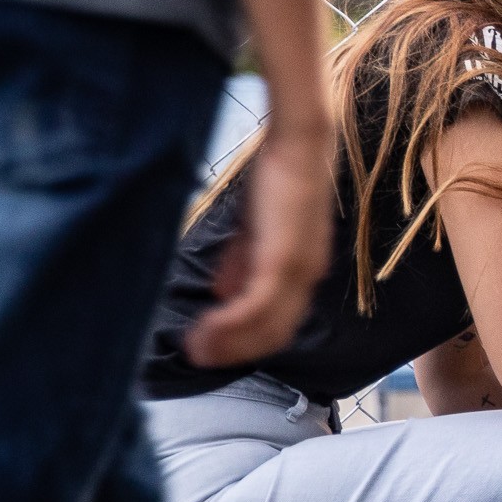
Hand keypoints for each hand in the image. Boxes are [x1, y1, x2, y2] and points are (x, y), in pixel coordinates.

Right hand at [182, 125, 330, 367]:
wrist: (296, 146)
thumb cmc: (276, 180)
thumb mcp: (254, 229)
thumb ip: (242, 262)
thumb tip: (224, 295)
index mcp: (302, 269)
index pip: (278, 320)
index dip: (245, 339)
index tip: (211, 344)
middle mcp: (307, 275)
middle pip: (273, 333)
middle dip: (234, 349)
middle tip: (196, 355)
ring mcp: (299, 270)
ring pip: (265, 326)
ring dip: (228, 343)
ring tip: (194, 349)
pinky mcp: (284, 260)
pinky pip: (257, 306)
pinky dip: (230, 324)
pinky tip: (205, 329)